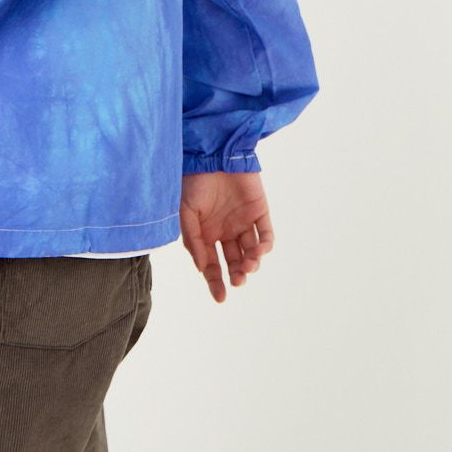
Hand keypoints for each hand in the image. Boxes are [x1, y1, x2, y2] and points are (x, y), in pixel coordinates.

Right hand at [180, 171, 273, 302]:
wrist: (212, 154)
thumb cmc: (194, 181)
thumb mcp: (185, 213)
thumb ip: (193, 241)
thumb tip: (202, 268)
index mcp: (206, 234)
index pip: (212, 264)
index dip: (215, 281)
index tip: (220, 297)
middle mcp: (225, 231)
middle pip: (234, 262)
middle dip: (237, 275)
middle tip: (238, 281)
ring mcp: (244, 222)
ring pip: (251, 251)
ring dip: (251, 263)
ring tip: (248, 265)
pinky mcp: (260, 212)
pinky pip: (266, 234)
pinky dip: (265, 246)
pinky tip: (259, 251)